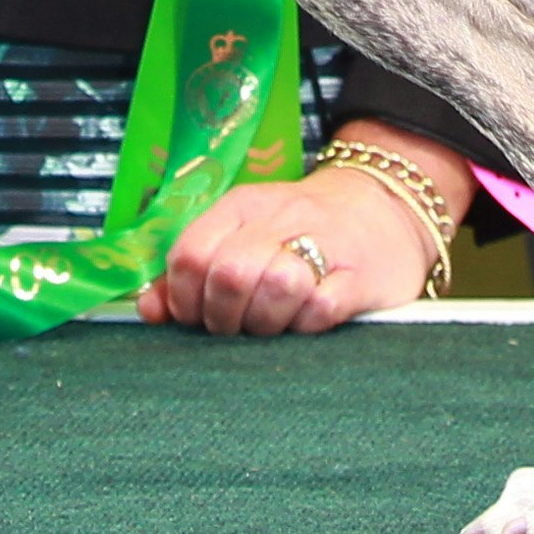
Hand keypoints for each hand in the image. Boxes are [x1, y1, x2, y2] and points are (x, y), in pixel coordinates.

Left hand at [139, 120, 474, 335]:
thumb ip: (194, 269)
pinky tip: (304, 322)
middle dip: (223, 316)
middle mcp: (281, 218)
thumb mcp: (244, 232)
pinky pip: (321, 308)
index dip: (183, 297)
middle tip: (235, 327)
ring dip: (264, 321)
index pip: (191, 252)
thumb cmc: (302, 228)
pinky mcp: (360, 276)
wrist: (384, 206)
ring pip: (276, 286)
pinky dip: (305, 325)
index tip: (194, 317)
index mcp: (242, 206)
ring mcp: (324, 244)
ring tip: (269, 325)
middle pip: (229, 274)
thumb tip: (149, 309)